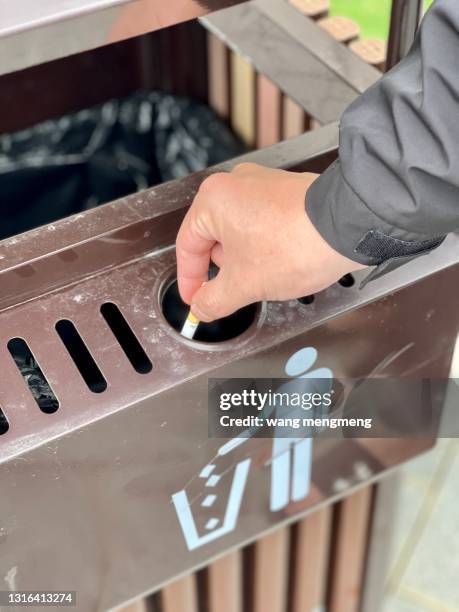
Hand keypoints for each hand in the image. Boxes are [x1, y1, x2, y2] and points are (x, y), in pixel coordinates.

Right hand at [176, 163, 365, 321]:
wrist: (348, 227)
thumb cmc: (297, 243)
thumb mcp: (243, 284)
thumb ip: (213, 300)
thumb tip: (202, 307)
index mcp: (213, 200)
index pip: (188, 247)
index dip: (190, 280)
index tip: (196, 299)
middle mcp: (236, 184)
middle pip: (214, 238)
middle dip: (224, 270)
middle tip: (234, 292)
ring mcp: (264, 185)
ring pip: (241, 233)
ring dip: (247, 260)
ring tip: (267, 276)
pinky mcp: (288, 193)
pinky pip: (265, 225)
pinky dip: (267, 247)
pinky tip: (282, 263)